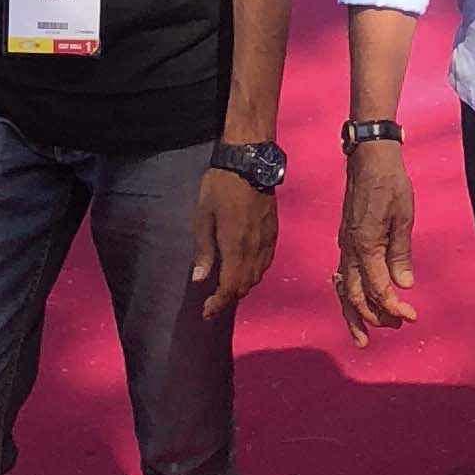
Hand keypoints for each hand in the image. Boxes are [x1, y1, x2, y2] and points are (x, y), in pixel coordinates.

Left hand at [190, 169, 276, 322]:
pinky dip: (255, 273)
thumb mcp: (203, 217)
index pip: (230, 287)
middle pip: (245, 285)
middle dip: (229, 298)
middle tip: (213, 303)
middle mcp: (255, 249)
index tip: (206, 312)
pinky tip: (246, 269)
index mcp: (235, 247)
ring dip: (242, 286)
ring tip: (227, 288)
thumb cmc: (220, 186)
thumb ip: (203, 250)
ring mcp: (267, 240)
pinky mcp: (274, 231)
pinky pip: (266, 262)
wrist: (250, 161)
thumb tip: (200, 280)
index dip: (218, 304)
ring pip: (258, 275)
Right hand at [334, 145, 417, 343]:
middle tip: (394, 328)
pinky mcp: (346, 239)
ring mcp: (344, 244)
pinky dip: (348, 295)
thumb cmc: (390, 182)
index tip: (411, 317)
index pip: (378, 288)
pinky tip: (354, 304)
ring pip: (344, 289)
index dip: (393, 307)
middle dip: (372, 317)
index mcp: (364, 245)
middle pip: (355, 296)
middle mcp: (349, 249)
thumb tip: (403, 285)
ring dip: (353, 315)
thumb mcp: (403, 216)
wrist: (369, 156)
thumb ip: (401, 252)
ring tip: (362, 337)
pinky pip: (344, 275)